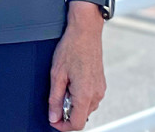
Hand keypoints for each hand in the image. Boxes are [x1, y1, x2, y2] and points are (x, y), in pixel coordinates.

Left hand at [47, 11, 104, 129]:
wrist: (86, 32)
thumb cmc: (71, 48)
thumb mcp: (57, 74)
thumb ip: (55, 99)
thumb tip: (53, 117)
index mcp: (85, 94)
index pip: (77, 123)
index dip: (63, 126)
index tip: (53, 120)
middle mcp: (96, 94)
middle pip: (81, 116)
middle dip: (67, 112)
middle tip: (55, 97)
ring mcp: (100, 89)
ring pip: (86, 108)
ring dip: (73, 104)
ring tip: (63, 85)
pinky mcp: (100, 84)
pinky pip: (90, 98)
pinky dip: (79, 96)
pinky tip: (71, 81)